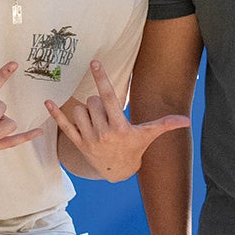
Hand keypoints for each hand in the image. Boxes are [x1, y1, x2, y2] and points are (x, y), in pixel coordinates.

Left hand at [50, 61, 191, 181]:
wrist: (117, 171)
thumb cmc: (134, 148)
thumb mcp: (148, 136)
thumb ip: (164, 125)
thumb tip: (186, 120)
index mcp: (120, 128)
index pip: (109, 98)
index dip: (102, 79)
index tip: (95, 63)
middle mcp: (102, 133)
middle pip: (92, 102)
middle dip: (99, 101)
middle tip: (107, 113)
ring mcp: (88, 139)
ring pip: (79, 109)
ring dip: (86, 109)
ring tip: (97, 119)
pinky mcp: (77, 143)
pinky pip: (64, 125)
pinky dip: (55, 114)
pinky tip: (47, 102)